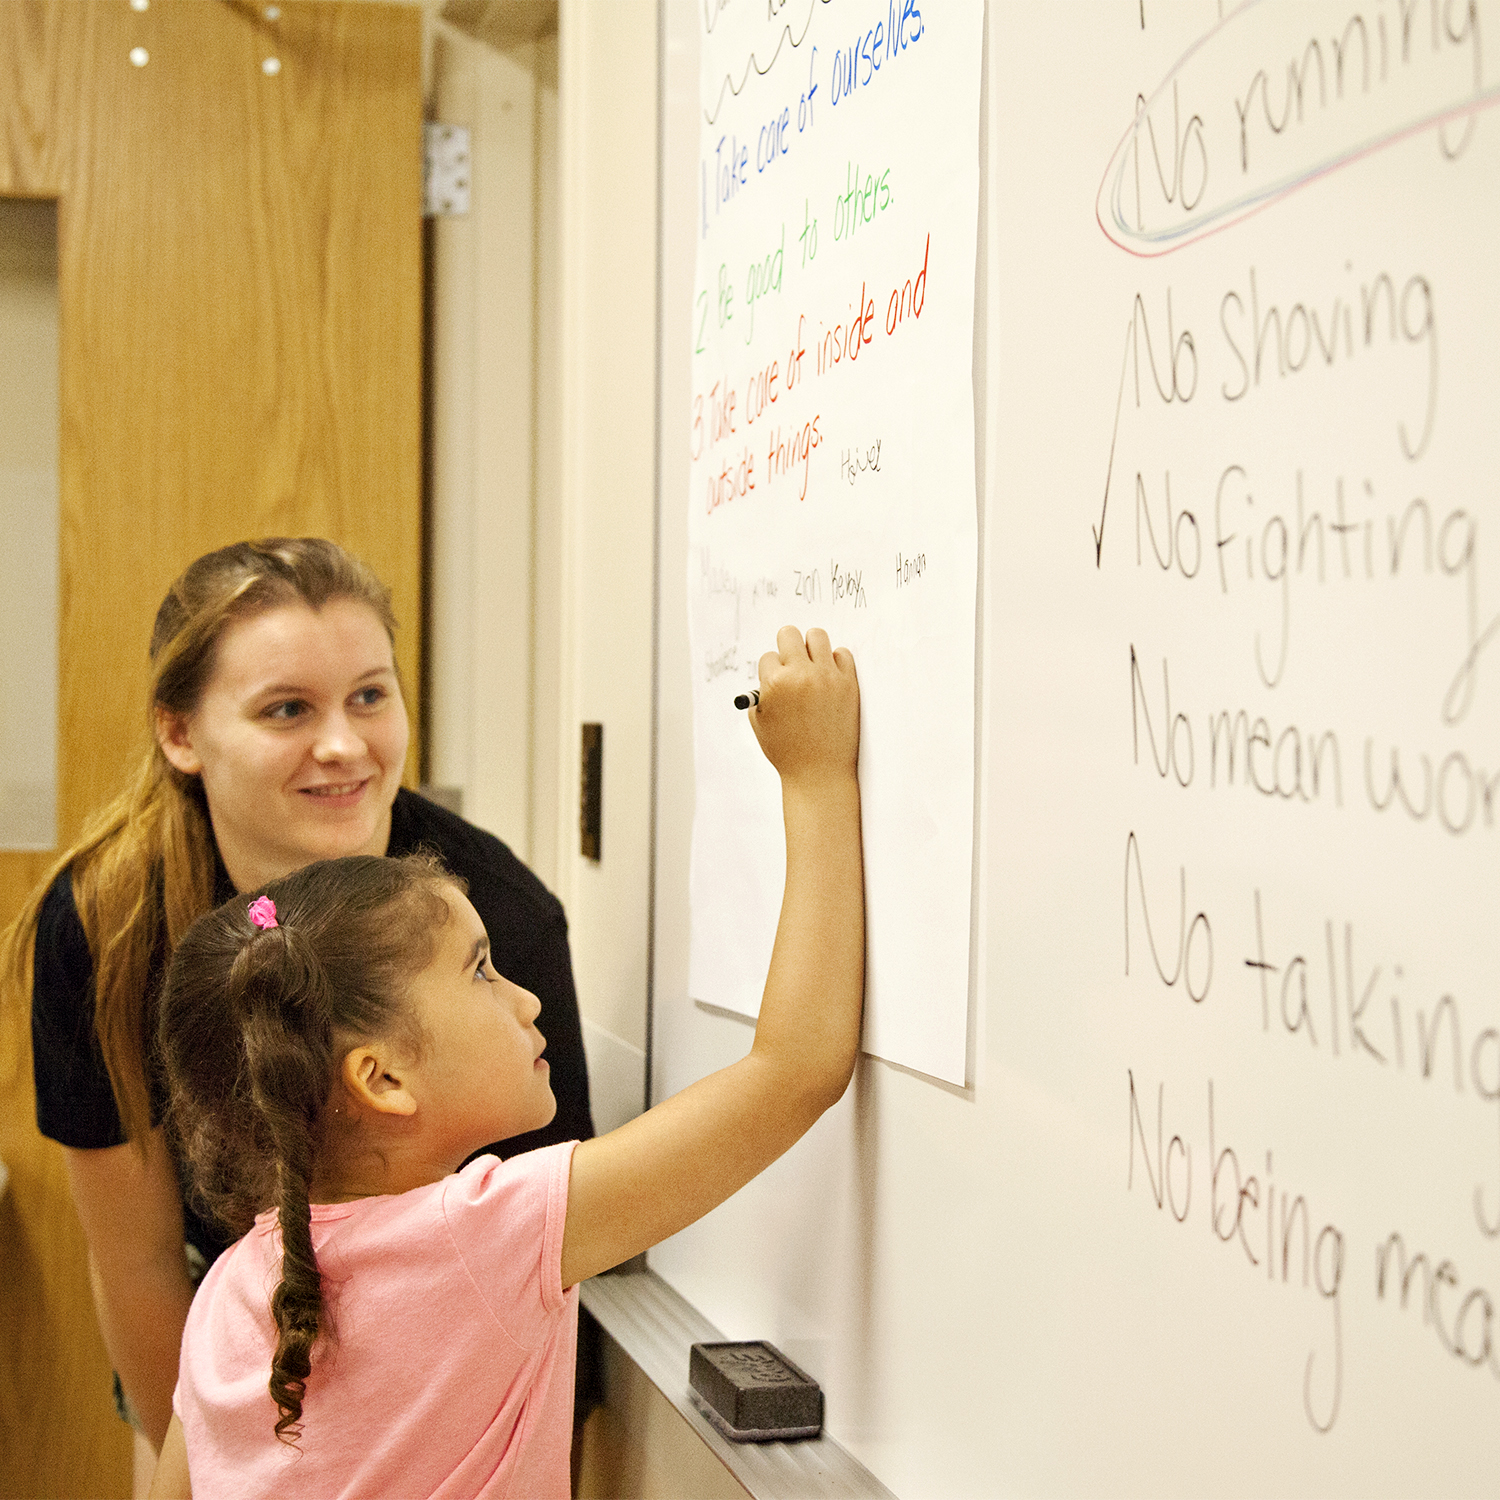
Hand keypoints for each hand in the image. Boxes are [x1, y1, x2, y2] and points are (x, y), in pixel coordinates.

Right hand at [747, 626, 858, 786]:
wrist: (819, 773)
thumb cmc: (787, 750)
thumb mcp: (760, 722)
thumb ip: (762, 692)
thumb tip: (772, 668)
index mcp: (774, 684)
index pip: (768, 656)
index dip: (771, 670)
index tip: (777, 683)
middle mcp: (800, 675)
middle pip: (789, 634)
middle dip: (787, 647)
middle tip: (791, 663)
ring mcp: (827, 677)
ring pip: (817, 636)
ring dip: (811, 647)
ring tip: (812, 665)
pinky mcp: (849, 683)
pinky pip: (843, 654)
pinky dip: (835, 660)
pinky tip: (830, 676)